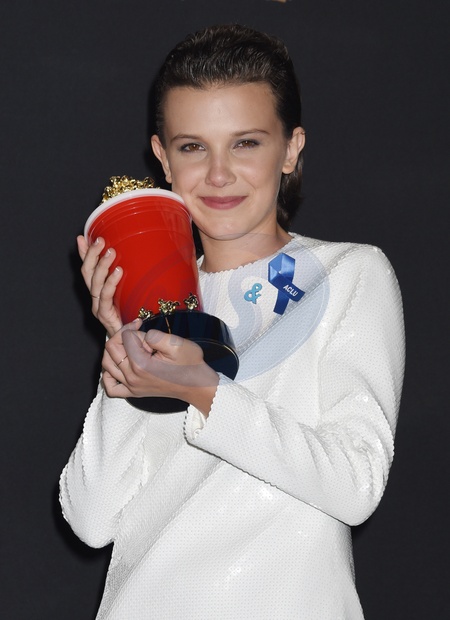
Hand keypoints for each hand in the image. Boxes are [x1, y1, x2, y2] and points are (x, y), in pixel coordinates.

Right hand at [77, 235, 122, 336]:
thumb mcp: (129, 294)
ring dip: (102, 266)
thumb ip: (124, 278)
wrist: (131, 342)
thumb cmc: (132, 317)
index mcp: (98, 292)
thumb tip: (128, 260)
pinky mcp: (106, 316)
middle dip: (92, 255)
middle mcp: (95, 299)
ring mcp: (99, 308)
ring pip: (95, 283)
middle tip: (101, 241)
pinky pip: (105, 297)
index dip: (85, 253)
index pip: (87, 269)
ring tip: (111, 253)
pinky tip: (118, 272)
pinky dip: (111, 283)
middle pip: (88, 274)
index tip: (84, 237)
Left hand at [102, 323, 218, 414]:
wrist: (197, 385)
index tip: (145, 326)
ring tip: (131, 347)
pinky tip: (118, 366)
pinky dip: (108, 374)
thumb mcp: (177, 343)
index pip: (125, 337)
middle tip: (140, 335)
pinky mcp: (133, 392)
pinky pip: (110, 387)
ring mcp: (131, 387)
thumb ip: (154, 335)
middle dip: (124, 336)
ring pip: (107, 364)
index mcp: (141, 365)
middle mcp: (132, 378)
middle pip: (111, 348)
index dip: (135, 327)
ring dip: (116, 350)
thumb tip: (141, 334)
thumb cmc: (190, 365)